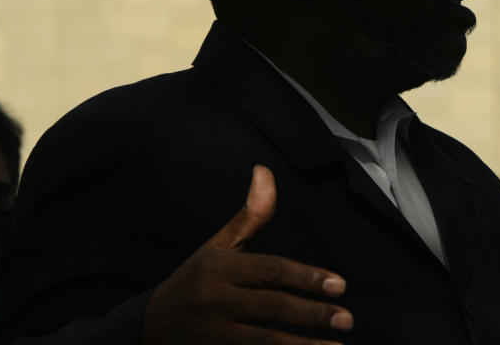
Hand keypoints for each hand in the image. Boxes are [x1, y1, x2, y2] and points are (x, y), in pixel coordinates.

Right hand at [141, 165, 352, 344]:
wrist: (153, 324)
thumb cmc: (194, 278)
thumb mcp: (217, 246)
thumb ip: (249, 216)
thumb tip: (266, 172)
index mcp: (218, 267)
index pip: (268, 270)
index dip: (304, 276)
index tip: (339, 284)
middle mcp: (217, 299)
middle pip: (271, 306)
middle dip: (311, 312)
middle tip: (346, 317)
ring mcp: (216, 331)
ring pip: (267, 339)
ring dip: (304, 344)